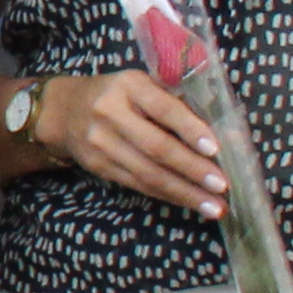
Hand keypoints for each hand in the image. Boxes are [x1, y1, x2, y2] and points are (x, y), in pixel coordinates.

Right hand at [33, 72, 226, 219]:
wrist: (64, 110)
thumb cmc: (119, 95)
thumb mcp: (143, 87)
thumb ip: (177, 104)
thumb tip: (228, 135)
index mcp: (129, 86)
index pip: (163, 108)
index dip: (190, 129)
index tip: (215, 149)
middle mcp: (110, 112)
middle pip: (156, 147)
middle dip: (192, 169)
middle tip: (221, 186)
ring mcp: (100, 142)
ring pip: (147, 172)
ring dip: (184, 192)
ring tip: (213, 206)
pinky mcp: (98, 166)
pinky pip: (137, 184)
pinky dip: (167, 195)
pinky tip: (188, 201)